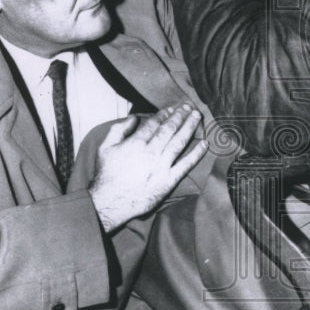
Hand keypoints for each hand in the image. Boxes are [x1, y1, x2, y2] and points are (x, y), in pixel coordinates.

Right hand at [88, 103, 207, 232]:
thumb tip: (134, 117)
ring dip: (189, 127)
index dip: (165, 113)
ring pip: (179, 142)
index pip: (154, 123)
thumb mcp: (105, 147)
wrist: (111, 202)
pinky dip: (196, 154)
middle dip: (180, 115)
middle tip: (189, 106)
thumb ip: (118, 129)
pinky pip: (186, 165)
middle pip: (169, 129)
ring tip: (198, 116)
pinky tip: (205, 144)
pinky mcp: (169, 181)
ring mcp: (161, 166)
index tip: (172, 107)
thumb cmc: (107, 175)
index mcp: (136, 143)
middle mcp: (151, 152)